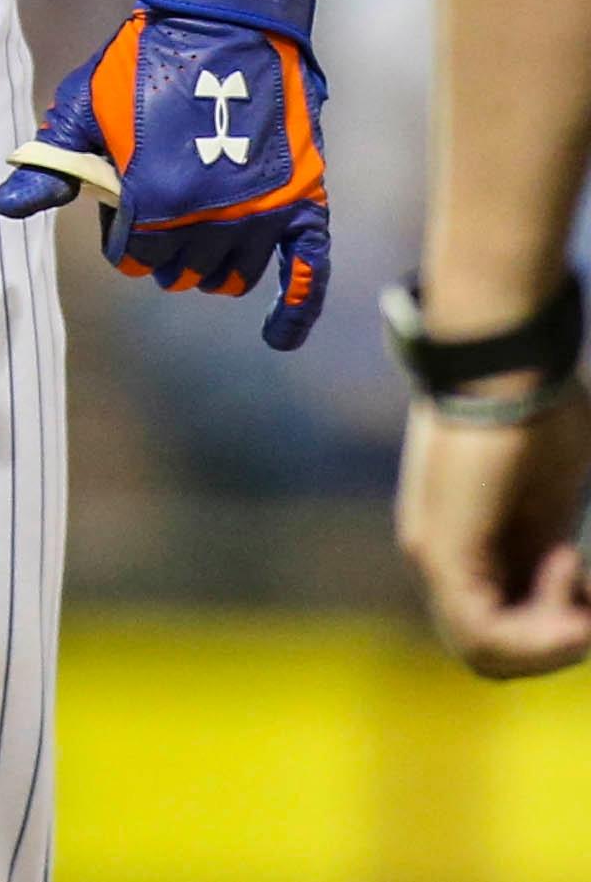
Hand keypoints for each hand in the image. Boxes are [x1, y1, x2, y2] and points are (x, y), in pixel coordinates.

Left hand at [0, 0, 328, 348]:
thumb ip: (53, 164)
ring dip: (207, 268)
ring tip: (195, 239)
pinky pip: (307, 274)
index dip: (122, 237)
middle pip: (179, 271)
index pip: (132, 259)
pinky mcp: (304, 200)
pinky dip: (293, 312)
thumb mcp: (87, 105)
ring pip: (229, 276)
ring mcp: (263, 212)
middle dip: (161, 250)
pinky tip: (275, 338)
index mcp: (156, 200)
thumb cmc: (146, 58)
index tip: (123, 205)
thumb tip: (5, 208)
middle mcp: (212, 217)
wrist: (227, 15)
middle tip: (158, 212)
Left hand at [397, 387, 590, 677]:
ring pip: (486, 652)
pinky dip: (537, 633)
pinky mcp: (440, 549)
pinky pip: (481, 634)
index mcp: (462, 540)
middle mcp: (435, 553)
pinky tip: (567, 574)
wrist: (506, 356)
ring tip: (574, 572)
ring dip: (550, 637)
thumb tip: (570, 578)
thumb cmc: (535, 405)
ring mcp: (432, 553)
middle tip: (587, 590)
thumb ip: (544, 545)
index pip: (499, 625)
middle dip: (554, 640)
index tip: (587, 584)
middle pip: (492, 651)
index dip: (553, 627)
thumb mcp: (548, 497)